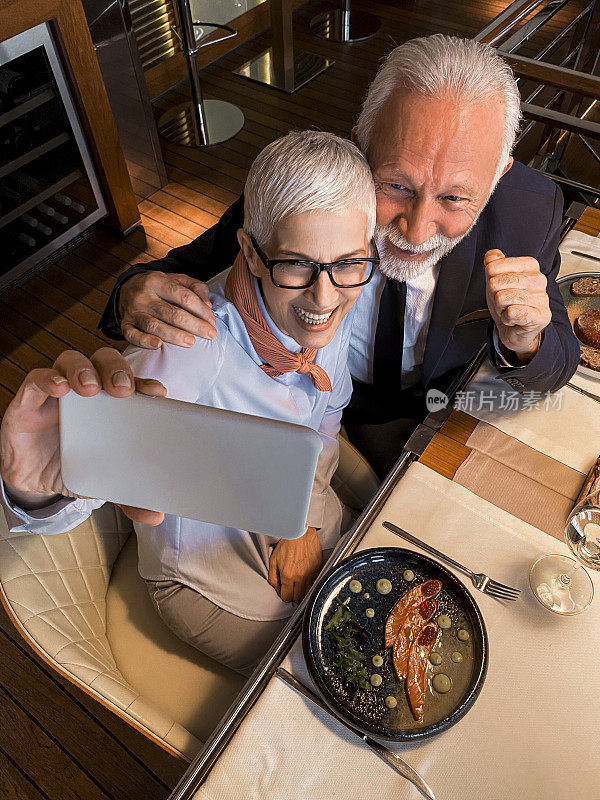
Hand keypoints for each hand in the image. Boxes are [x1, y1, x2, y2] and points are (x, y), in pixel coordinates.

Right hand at [0, 347, 166, 525]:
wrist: (33, 479)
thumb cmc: (73, 466)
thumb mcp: (103, 482)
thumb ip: (129, 495)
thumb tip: (156, 516)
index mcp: (112, 404)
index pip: (132, 382)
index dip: (145, 383)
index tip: (158, 393)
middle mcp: (88, 391)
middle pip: (105, 361)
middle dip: (117, 370)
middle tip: (124, 390)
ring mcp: (58, 392)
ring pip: (73, 361)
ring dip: (84, 370)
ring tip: (91, 388)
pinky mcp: (30, 398)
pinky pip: (38, 379)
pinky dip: (49, 379)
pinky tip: (59, 388)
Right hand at [118, 271, 216, 348]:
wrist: (126, 288)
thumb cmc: (159, 286)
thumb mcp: (177, 279)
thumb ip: (196, 288)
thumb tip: (208, 306)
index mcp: (157, 281)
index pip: (184, 297)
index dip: (201, 310)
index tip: (212, 321)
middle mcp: (143, 296)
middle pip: (172, 313)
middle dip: (194, 325)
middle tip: (210, 335)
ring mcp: (133, 312)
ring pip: (154, 325)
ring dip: (174, 335)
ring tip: (191, 342)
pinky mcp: (125, 325)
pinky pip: (133, 335)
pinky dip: (145, 341)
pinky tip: (158, 345)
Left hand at [268, 526, 322, 603]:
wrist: (300, 533)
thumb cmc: (287, 544)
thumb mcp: (273, 560)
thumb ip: (273, 577)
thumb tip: (277, 588)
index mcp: (288, 575)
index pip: (287, 597)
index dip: (284, 596)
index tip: (285, 591)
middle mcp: (300, 576)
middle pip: (298, 598)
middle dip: (293, 595)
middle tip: (291, 588)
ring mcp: (311, 573)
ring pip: (307, 592)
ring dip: (302, 591)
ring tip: (298, 583)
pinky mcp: (318, 568)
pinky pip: (314, 583)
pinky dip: (310, 584)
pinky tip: (305, 578)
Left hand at [485, 249, 551, 361]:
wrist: (517, 330)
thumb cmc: (509, 304)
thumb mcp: (496, 281)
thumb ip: (493, 264)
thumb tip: (491, 256)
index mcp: (529, 265)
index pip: (493, 266)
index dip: (490, 281)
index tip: (500, 288)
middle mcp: (538, 279)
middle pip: (496, 282)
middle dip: (494, 296)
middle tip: (504, 303)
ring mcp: (542, 297)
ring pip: (502, 298)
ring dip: (500, 309)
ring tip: (510, 310)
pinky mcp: (541, 315)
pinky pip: (511, 312)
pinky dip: (507, 319)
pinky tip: (514, 319)